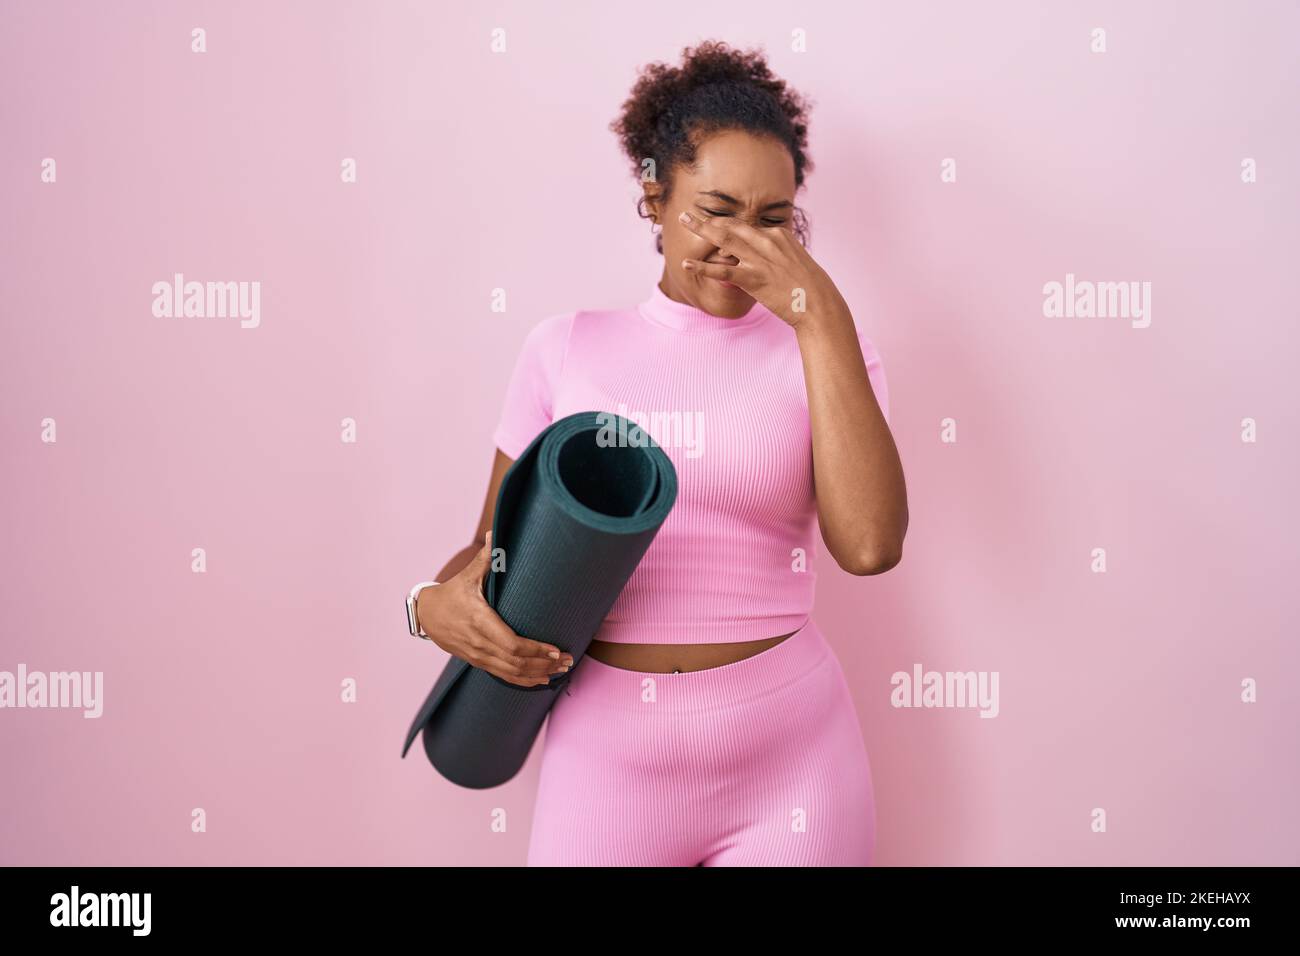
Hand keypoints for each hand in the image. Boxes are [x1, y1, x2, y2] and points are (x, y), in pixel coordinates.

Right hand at [416, 530, 573, 687]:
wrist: (427, 615)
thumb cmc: (451, 593)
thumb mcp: (466, 576)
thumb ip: (484, 558)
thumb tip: (494, 532)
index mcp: (480, 621)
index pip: (511, 644)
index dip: (535, 650)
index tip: (555, 649)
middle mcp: (480, 643)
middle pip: (516, 663)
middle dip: (544, 664)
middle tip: (568, 660)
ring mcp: (478, 656)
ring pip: (511, 673)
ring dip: (538, 674)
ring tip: (561, 672)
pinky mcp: (478, 662)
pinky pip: (502, 676)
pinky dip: (523, 681)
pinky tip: (541, 680)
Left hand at [676, 210, 850, 330]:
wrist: (819, 305)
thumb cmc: (809, 287)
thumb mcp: (795, 261)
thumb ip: (777, 254)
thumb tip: (764, 256)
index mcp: (778, 235)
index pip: (747, 227)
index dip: (725, 225)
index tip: (710, 222)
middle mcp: (767, 241)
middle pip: (731, 226)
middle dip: (707, 218)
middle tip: (687, 213)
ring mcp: (759, 259)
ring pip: (724, 240)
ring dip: (700, 229)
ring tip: (683, 222)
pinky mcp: (753, 279)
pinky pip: (722, 270)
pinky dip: (702, 266)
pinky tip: (686, 263)